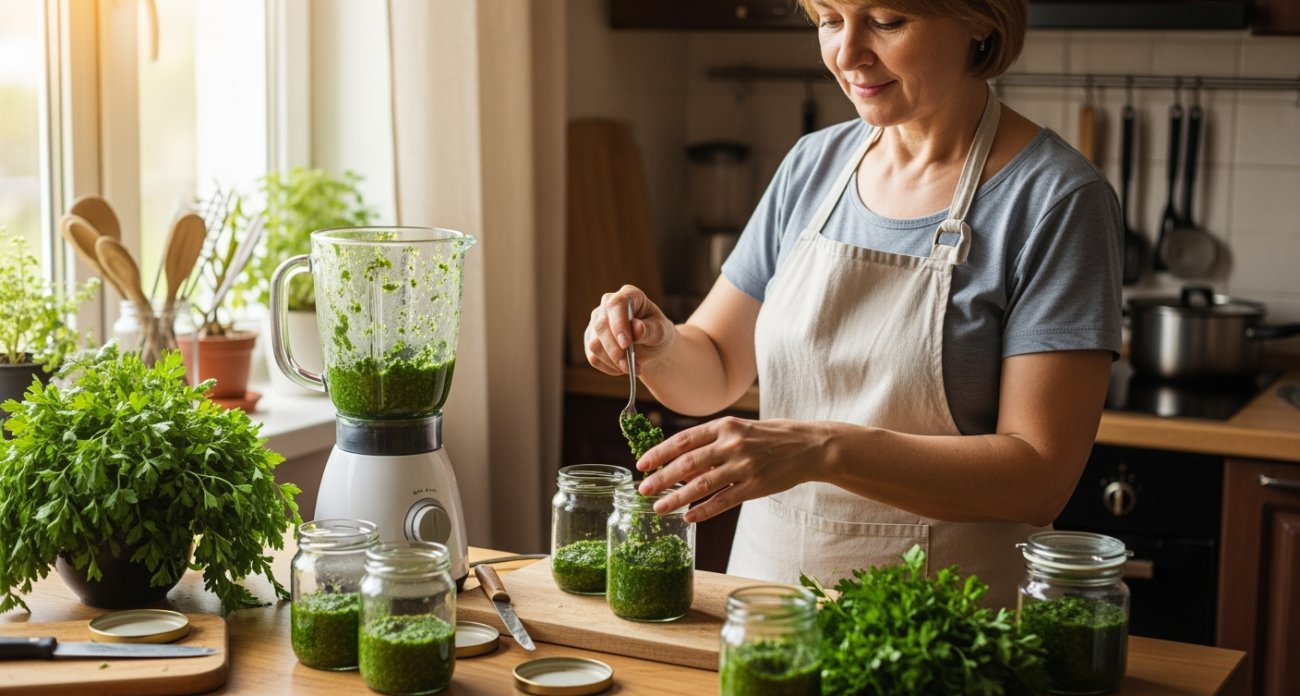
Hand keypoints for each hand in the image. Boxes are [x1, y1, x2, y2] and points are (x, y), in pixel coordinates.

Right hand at [584, 285, 674, 375]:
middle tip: (630, 366)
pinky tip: (622, 367)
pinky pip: (593, 357)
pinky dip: (609, 367)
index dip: (618, 323)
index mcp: (629, 295)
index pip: (616, 304)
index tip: (626, 343)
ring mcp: (596, 323)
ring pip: (594, 344)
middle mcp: (607, 306)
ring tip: (631, 368)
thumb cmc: (658, 333)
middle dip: (615, 350)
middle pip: (601, 326)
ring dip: (613, 361)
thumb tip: (636, 327)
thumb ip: (650, 329)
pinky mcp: (591, 340)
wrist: (651, 346)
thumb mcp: (661, 332)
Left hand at [635, 417, 834, 522]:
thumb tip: (679, 460)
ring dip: (677, 498)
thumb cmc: (769, 436)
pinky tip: (689, 517)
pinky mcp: (755, 486)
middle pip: (688, 463)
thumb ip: (712, 441)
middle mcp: (732, 444)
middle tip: (642, 490)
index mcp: (725, 426)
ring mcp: (744, 466)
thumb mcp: (739, 428)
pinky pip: (724, 501)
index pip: (683, 440)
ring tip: (659, 507)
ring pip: (702, 485)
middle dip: (661, 478)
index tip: (642, 464)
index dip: (659, 452)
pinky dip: (704, 510)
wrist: (808, 445)